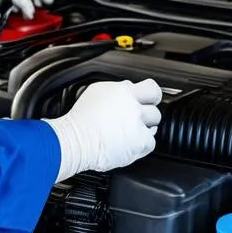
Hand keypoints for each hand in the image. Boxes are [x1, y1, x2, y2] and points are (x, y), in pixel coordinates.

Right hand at [44, 79, 162, 180]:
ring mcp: (139, 126)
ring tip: (126, 133)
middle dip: (145, 116)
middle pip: (154, 110)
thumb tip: (129, 87)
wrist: (76, 140)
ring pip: (153, 127)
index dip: (152, 96)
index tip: (149, 101)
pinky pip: (149, 143)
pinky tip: (127, 143)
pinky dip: (140, 145)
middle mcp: (134, 107)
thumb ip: (117, 88)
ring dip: (143, 130)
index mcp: (124, 92)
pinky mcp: (140, 143)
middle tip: (133, 121)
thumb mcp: (96, 92)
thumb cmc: (81, 119)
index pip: (152, 88)